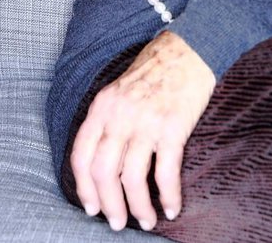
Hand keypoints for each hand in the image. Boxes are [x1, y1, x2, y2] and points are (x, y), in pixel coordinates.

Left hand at [69, 30, 215, 231]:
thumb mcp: (119, 89)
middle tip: (117, 223)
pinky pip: (165, 172)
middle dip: (109, 205)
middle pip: (103, 172)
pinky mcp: (173, 128)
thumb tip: (106, 162)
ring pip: (131, 178)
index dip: (84, 187)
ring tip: (146, 221)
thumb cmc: (156, 68)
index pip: (81, 155)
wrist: (191, 48)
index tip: (91, 208)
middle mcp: (119, 115)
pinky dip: (168, 196)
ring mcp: (145, 122)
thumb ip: (109, 119)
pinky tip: (172, 207)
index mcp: (102, 106)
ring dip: (138, 206)